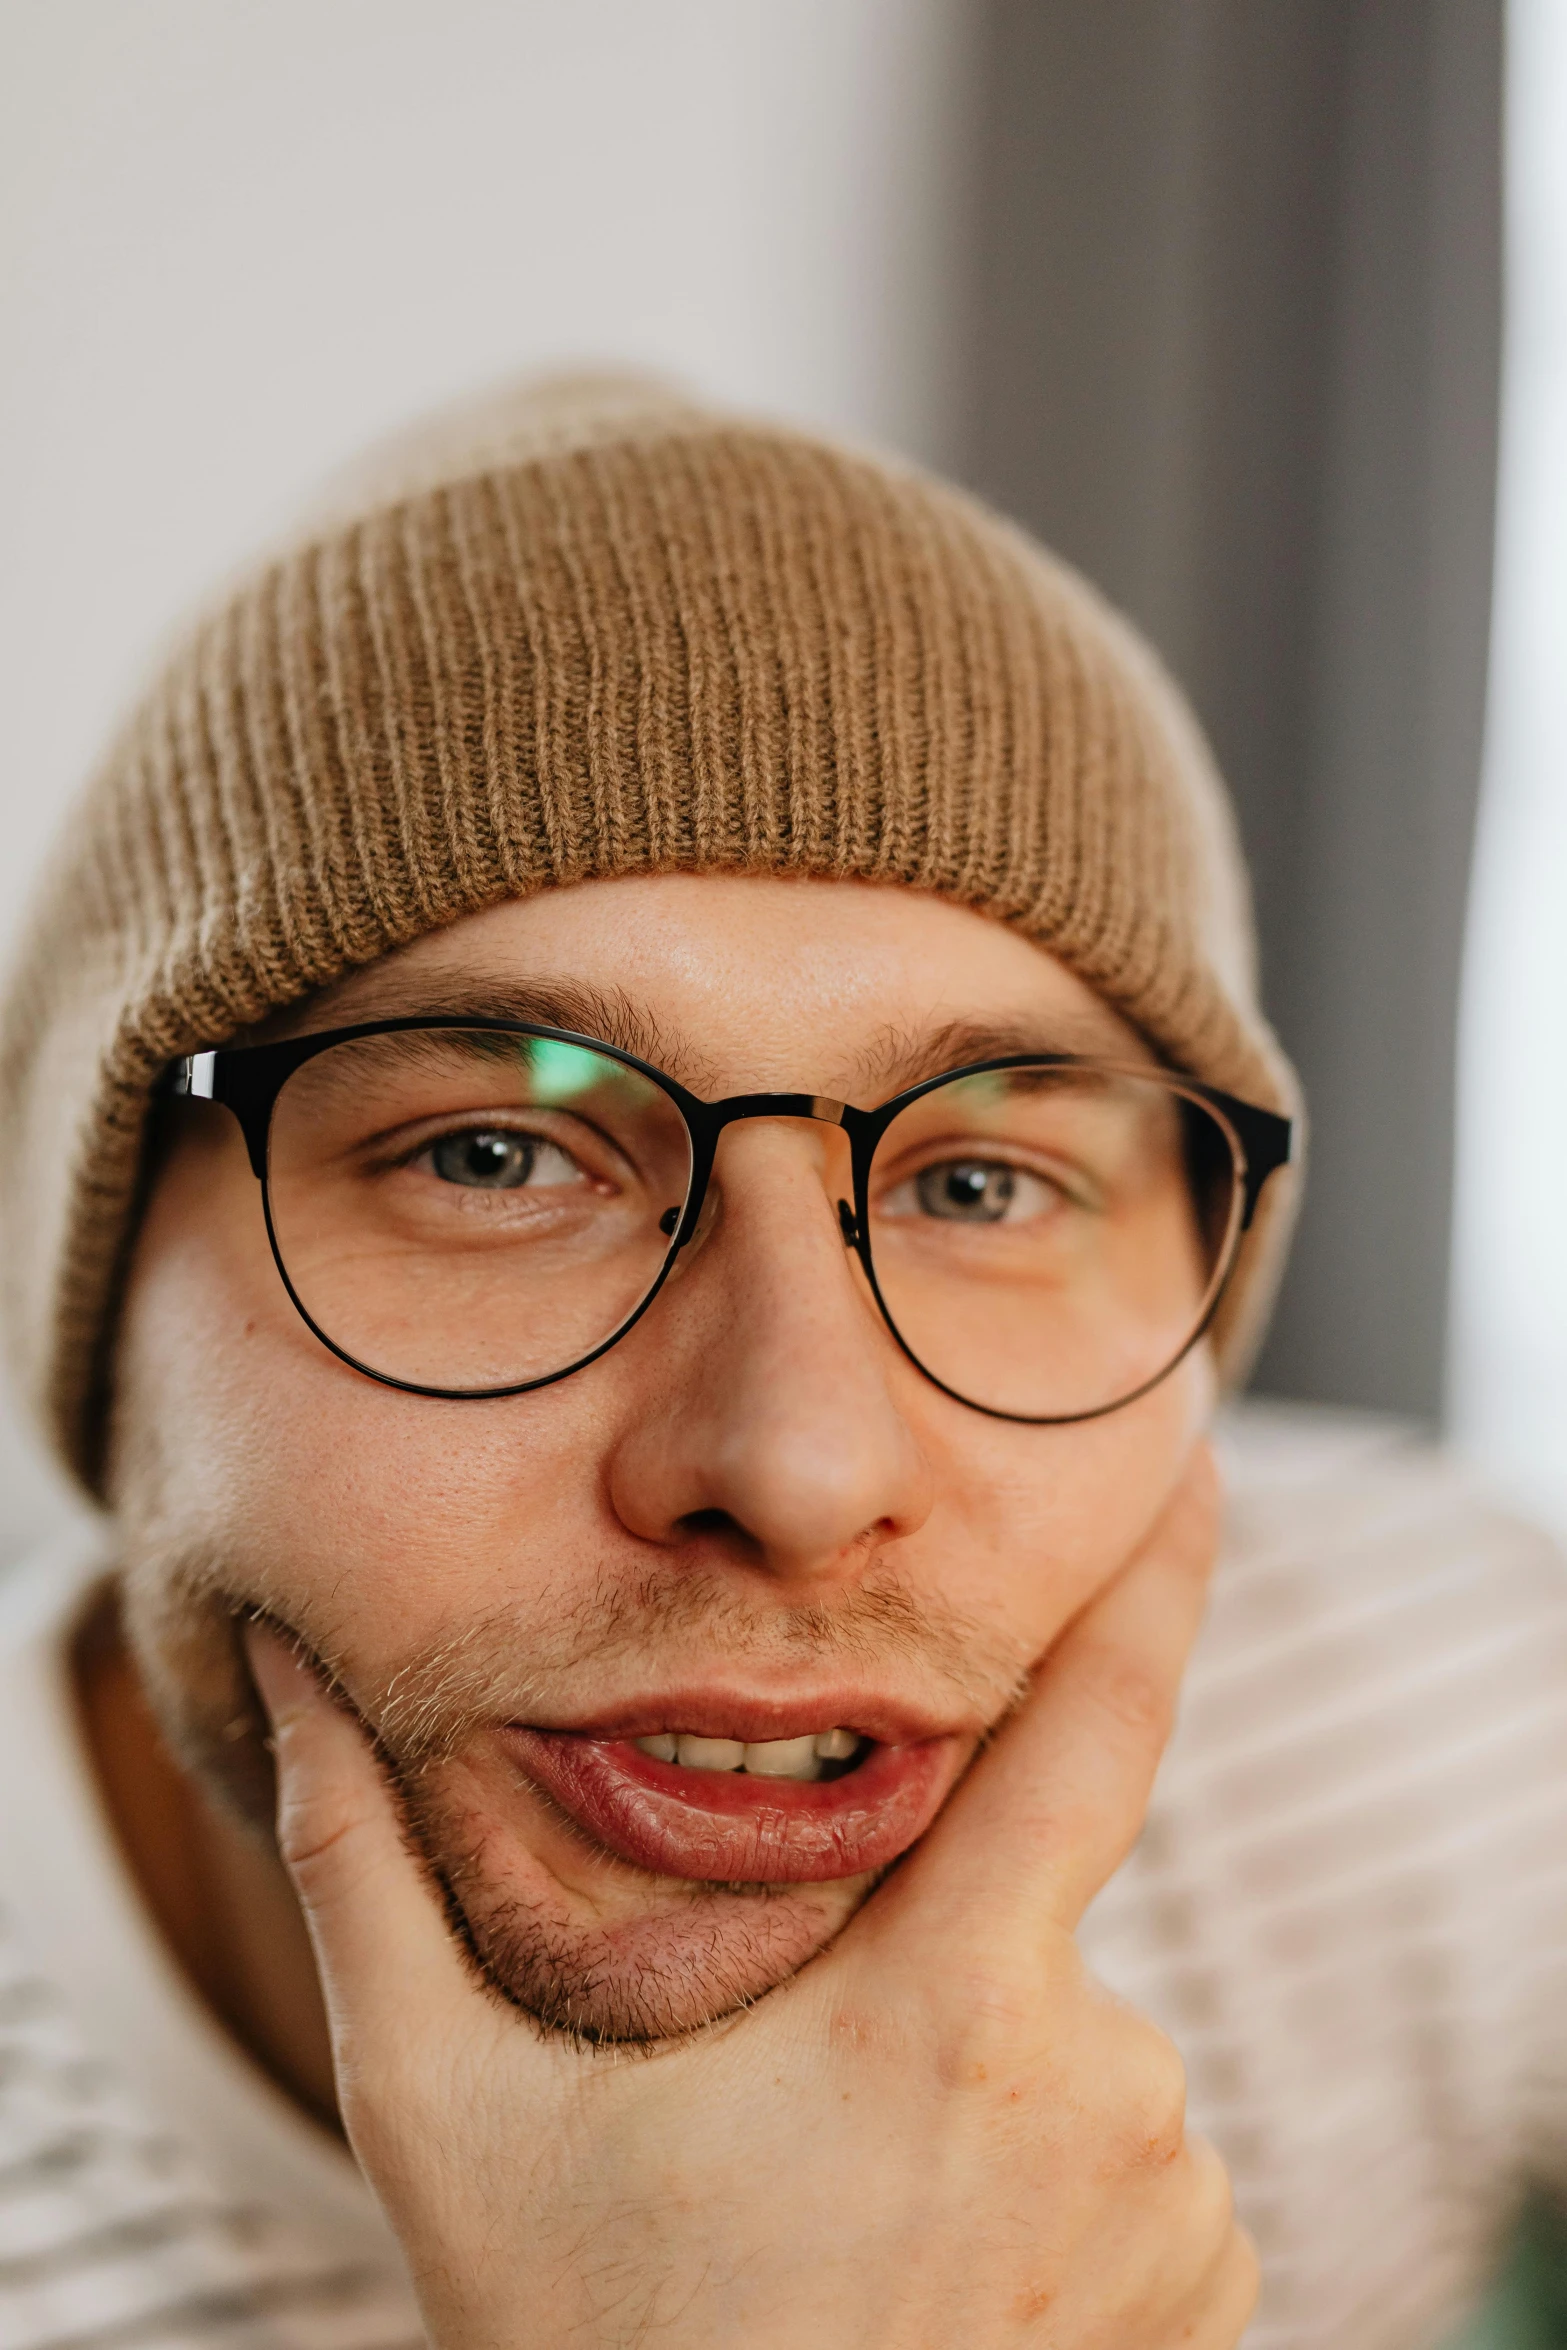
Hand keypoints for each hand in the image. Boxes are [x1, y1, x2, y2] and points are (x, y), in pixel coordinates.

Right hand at [248, 1446, 1254, 2348]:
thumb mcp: (445, 2108)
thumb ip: (365, 1866)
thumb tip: (285, 1662)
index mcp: (946, 2005)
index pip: (1096, 1727)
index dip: (1152, 1578)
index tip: (1187, 1456)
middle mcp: (1102, 2089)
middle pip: (1023, 1909)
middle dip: (920, 1945)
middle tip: (791, 2104)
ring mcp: (1173, 2209)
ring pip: (1073, 2037)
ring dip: (973, 2069)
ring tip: (843, 2207)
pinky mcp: (1210, 2298)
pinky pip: (1131, 2155)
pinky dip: (1044, 2164)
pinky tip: (926, 2263)